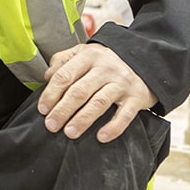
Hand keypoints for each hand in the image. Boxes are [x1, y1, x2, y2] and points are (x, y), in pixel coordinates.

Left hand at [38, 43, 157, 142]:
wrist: (146, 59)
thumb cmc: (107, 61)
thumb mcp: (84, 52)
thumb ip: (63, 60)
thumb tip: (47, 76)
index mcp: (88, 57)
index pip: (65, 76)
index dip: (51, 94)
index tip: (43, 109)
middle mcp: (105, 69)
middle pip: (79, 91)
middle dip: (62, 110)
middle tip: (51, 125)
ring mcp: (122, 83)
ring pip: (99, 103)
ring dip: (83, 120)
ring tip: (70, 133)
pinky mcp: (137, 97)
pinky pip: (125, 115)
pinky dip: (114, 127)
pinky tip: (101, 137)